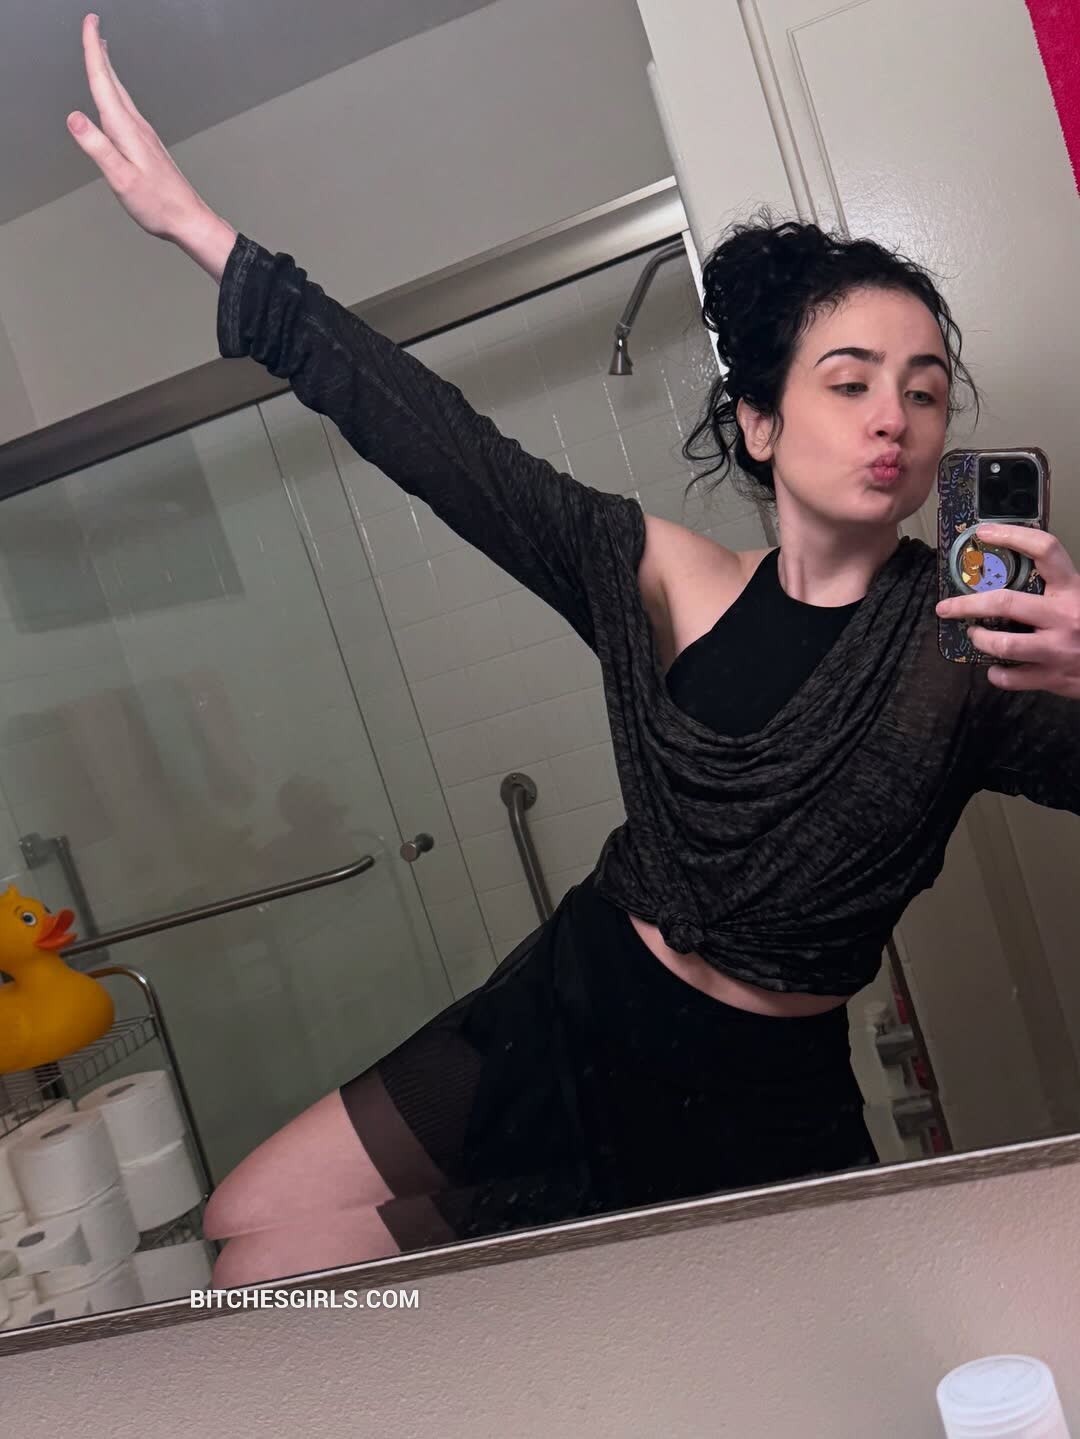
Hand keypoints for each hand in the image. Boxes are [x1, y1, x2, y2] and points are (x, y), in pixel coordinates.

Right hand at [66, 13, 213, 243]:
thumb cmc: (158, 204)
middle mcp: (137, 127)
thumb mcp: (121, 179)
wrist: (189, 219)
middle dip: (100, 52)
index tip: (90, 25)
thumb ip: (98, 148)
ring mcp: (144, 135)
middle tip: (93, 27)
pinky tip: (116, 98)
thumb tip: (74, 118)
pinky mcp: (148, 145)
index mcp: (126, 130)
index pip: (104, 83)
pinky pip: (127, 109)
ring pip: (121, 94)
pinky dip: (117, 93)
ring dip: (109, 71)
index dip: (94, 51)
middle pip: (113, 82)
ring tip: (101, 53)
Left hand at [935, 523, 1079, 697]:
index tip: (984, 533)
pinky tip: (997, 668)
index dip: (1012, 536)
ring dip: (980, 640)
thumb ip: (1057, 587)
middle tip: (946, 607)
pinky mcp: (1054, 678)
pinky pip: (1011, 677)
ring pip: (1003, 643)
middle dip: (966, 604)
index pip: (1045, 549)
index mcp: (1074, 589)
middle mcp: (1065, 616)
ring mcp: (1058, 650)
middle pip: (1005, 602)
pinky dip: (998, 674)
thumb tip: (1017, 567)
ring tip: (975, 635)